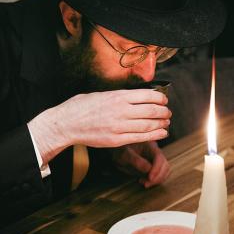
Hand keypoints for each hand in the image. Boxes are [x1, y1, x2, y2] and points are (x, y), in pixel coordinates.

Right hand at [28, 89, 170, 162]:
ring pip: (149, 125)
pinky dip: (155, 135)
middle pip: (151, 111)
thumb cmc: (81, 107)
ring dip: (162, 124)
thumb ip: (119, 96)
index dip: (160, 99)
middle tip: (168, 113)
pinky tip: (163, 133)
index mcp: (118, 96)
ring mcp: (119, 126)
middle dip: (164, 112)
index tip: (164, 100)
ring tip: (166, 122)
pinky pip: (141, 137)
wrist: (65, 123)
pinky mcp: (116, 139)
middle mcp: (121, 110)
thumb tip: (137, 96)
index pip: (148, 96)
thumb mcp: (101, 94)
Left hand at [112, 141, 170, 187]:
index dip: (157, 169)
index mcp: (150, 146)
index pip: (159, 158)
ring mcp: (156, 159)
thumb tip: (148, 169)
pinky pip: (159, 174)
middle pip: (165, 166)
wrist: (118, 150)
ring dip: (157, 180)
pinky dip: (154, 180)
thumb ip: (135, 160)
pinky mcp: (154, 166)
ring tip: (144, 182)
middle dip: (158, 177)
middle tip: (146, 184)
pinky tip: (144, 181)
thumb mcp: (124, 155)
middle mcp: (155, 152)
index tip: (150, 178)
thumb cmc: (120, 150)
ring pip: (164, 171)